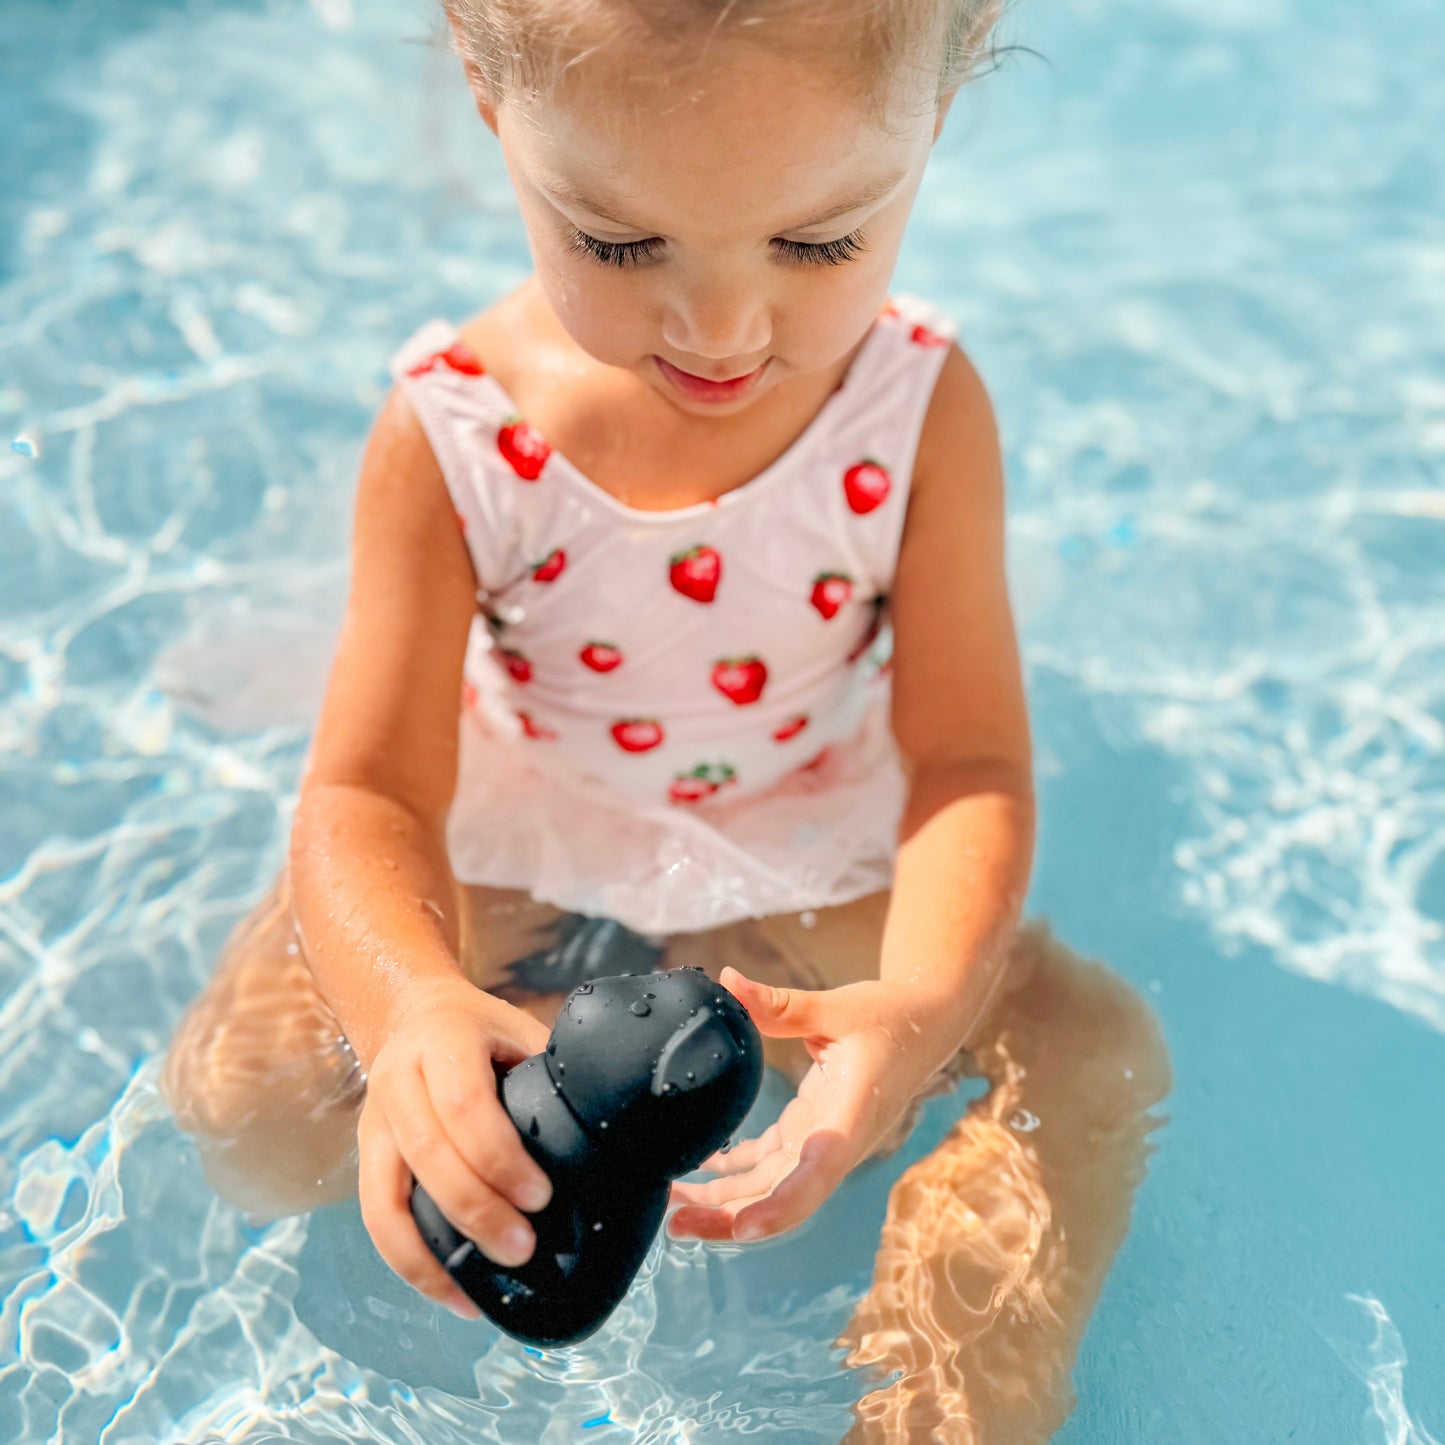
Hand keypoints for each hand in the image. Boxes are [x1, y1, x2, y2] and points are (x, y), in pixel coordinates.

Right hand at [357, 975, 554, 1317]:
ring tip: (479, 1296)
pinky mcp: (365, 1155)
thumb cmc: (483, 1030)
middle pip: (428, 1154)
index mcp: (444, 1042)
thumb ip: (551, 1076)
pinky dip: (408, 1262)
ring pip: (386, 1197)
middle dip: (476, 1210)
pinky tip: (449, 1292)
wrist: (414, 1014)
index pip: (464, 1104)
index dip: (500, 1157)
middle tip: (525, 1250)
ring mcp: (374, 1121)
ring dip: (431, 1253)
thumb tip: (618, 1138)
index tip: (542, 1196)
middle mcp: (398, 1080)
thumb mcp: (519, 1031)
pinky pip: (376, 1217)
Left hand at [666, 967, 964, 1244]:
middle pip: (781, 1197)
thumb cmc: (889, 1016)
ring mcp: (822, 1142)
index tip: (741, 1229)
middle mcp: (835, 1142)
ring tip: (670, 1203)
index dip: (780, 1208)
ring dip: (721, 1198)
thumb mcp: (836, 1007)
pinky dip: (732, 1170)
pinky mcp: (811, 1131)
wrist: (925, 1025)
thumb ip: (779, 1004)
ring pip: (767, 1186)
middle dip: (727, 1217)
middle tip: (671, 1223)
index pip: (816, 1175)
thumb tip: (727, 981)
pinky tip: (698, 1167)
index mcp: (849, 1118)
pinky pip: (767, 1163)